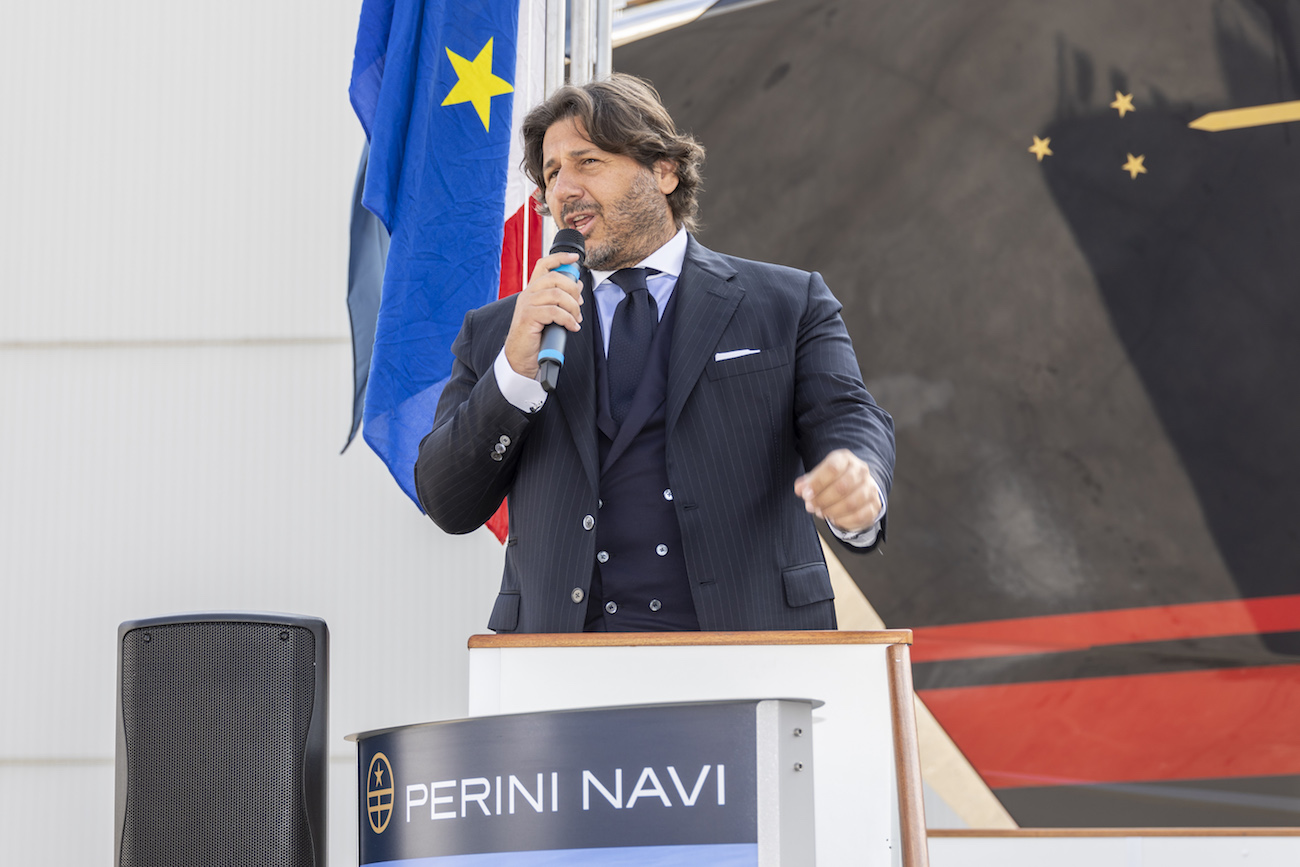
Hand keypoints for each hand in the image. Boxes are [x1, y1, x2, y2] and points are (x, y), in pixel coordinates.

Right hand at [503, 252, 583, 378]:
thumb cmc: (536, 336)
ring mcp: (527, 304)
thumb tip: (577, 284)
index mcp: (533, 290)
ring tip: (576, 319)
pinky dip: (568, 319)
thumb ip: (561, 298)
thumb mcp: (550, 313)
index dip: (560, 257)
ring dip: (572, 307)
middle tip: (579, 305)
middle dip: (573, 290)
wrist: (521, 356)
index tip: (575, 258)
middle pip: (555, 278)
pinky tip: (572, 327)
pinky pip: (554, 312)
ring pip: (556, 295)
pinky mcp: (529, 317)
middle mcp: (528, 294)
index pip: (544, 265)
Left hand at [794, 449, 882, 533]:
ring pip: (851, 503)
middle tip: (811, 506)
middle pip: (842, 487)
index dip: (817, 483)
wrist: (856, 485)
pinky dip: (843, 520)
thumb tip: (800, 488)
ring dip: (832, 511)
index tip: (806, 494)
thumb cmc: (834, 480)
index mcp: (845, 459)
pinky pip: (859, 516)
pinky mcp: (874, 505)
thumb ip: (808, 482)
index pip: (833, 468)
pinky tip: (834, 518)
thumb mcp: (819, 476)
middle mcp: (861, 471)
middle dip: (823, 499)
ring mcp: (870, 488)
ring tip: (821, 512)